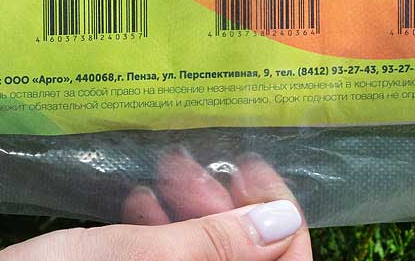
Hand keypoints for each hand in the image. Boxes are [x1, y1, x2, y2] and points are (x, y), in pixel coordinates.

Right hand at [0, 150, 311, 259]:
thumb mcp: (131, 258)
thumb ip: (213, 244)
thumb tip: (283, 223)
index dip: (276, 217)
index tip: (247, 164)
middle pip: (244, 260)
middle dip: (222, 206)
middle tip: (187, 161)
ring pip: (206, 259)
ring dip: (190, 215)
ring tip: (157, 175)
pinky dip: (163, 235)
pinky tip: (135, 202)